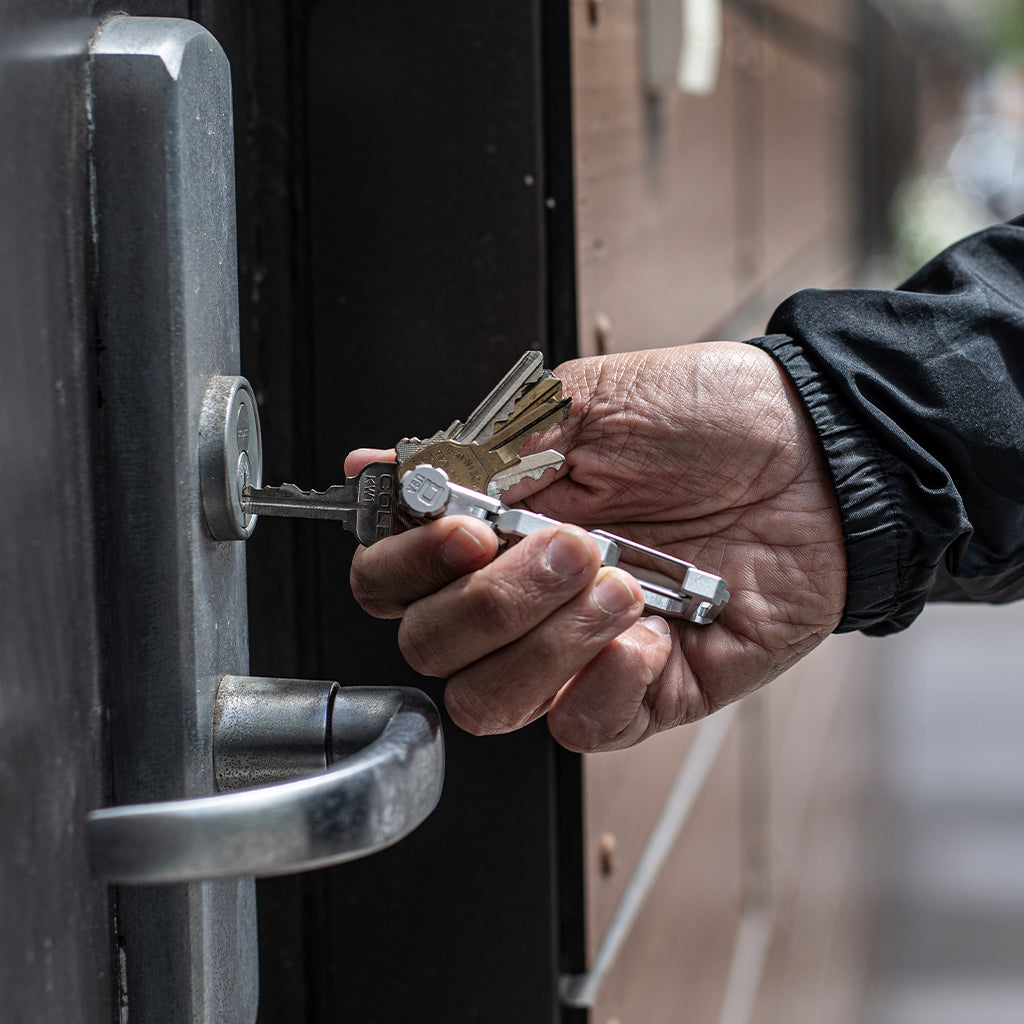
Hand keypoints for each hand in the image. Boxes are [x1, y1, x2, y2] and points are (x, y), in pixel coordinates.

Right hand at [347, 343, 845, 751]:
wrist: (815, 455)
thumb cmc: (705, 417)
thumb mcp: (580, 407)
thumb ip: (475, 450)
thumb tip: (373, 469)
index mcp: (493, 528)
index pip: (394, 584)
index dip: (405, 568)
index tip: (461, 527)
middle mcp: (522, 597)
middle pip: (433, 649)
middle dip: (491, 599)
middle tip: (567, 542)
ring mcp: (575, 650)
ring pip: (491, 700)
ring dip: (544, 641)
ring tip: (618, 581)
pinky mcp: (641, 690)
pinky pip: (581, 726)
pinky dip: (603, 684)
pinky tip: (648, 631)